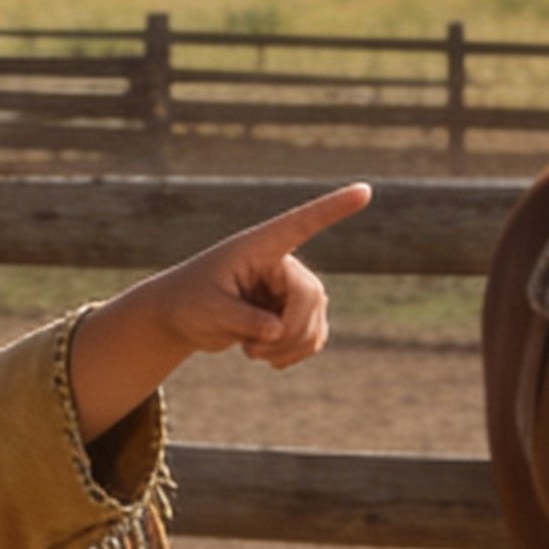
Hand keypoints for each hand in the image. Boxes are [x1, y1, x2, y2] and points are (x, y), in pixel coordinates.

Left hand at [64, 182, 372, 435]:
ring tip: (251, 354)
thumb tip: (276, 331)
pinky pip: (314, 338)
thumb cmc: (188, 302)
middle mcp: (282, 263)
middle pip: (309, 297)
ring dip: (287, 349)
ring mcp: (293, 289)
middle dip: (287, 332)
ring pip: (314, 324)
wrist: (183, 318)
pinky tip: (269, 358)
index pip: (302, 223)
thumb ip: (241, 318)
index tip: (365, 190)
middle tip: (250, 353)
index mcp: (259, 247)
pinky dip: (294, 354)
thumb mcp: (208, 310)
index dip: (334, 208)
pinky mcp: (295, 314)